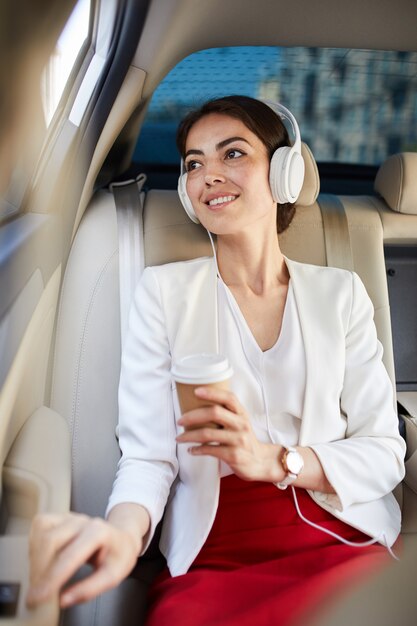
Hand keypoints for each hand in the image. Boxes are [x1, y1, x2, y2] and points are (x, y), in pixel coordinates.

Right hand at [27, 511, 141, 608]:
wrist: (122, 537)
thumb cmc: (118, 555)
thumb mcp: (113, 576)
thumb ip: (90, 589)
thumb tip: (64, 600)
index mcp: (98, 533)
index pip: (69, 556)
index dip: (52, 578)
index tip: (40, 596)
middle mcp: (82, 521)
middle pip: (50, 541)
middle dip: (39, 569)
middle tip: (37, 593)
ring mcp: (69, 517)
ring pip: (41, 532)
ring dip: (35, 558)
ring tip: (40, 579)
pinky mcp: (59, 517)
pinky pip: (39, 527)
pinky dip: (35, 544)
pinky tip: (41, 560)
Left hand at [176, 386, 282, 481]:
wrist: (260, 461)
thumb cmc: (244, 439)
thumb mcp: (240, 422)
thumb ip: (226, 413)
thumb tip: (198, 405)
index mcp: (242, 414)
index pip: (229, 398)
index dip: (212, 393)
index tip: (196, 391)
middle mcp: (241, 425)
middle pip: (215, 413)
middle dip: (192, 415)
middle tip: (180, 420)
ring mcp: (238, 440)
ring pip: (208, 434)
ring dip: (189, 435)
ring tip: (179, 438)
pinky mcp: (233, 456)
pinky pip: (210, 450)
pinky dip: (197, 450)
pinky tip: (191, 450)